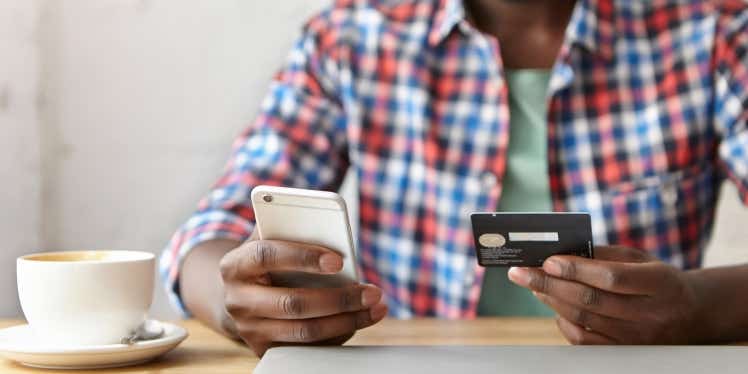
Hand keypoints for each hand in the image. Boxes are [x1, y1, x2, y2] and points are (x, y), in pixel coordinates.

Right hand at [219, 237, 386, 355]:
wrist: (239, 294)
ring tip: (375, 307)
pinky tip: (359, 320)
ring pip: (305, 330)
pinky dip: (338, 334)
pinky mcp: (264, 349)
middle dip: (339, 298)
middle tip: (372, 292)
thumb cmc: (266, 260)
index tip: (339, 260)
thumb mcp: (270, 238)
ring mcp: (249, 329)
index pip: (267, 256)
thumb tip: (331, 226)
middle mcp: (238, 300)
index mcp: (236, 265)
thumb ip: (292, 229)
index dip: (303, 257)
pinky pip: (308, 347)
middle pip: (293, 303)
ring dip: (347, 320)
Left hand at [508, 246, 703, 343]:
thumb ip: (605, 254)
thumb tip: (562, 251)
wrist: (690, 314)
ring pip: (584, 320)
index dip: (576, 269)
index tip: (548, 260)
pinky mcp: (625, 352)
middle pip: (591, 300)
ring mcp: (638, 338)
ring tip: (532, 284)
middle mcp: (650, 313)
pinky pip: (585, 340)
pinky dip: (563, 321)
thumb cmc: (657, 279)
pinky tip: (553, 306)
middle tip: (521, 273)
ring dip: (551, 300)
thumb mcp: (641, 259)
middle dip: (549, 284)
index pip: (611, 277)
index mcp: (659, 283)